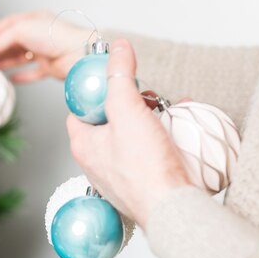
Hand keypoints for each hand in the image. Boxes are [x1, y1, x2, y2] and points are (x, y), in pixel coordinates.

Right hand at [0, 11, 90, 82]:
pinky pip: (33, 73)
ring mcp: (45, 52)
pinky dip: (22, 76)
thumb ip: (0, 40)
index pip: (10, 24)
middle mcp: (39, 35)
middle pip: (13, 43)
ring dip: (6, 63)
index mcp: (33, 20)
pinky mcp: (50, 68)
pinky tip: (12, 79)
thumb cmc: (53, 35)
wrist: (77, 53)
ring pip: (21, 58)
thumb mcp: (20, 30)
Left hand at [66, 39, 188, 228]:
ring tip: (167, 111)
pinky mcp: (141, 183)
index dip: (96, 92)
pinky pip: (148, 152)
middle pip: (108, 121)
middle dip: (131, 104)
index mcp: (83, 145)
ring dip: (150, 120)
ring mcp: (119, 175)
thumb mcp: (128, 109)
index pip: (79, 110)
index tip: (116, 82)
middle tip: (147, 98)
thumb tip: (118, 48)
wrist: (173, 208)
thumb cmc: (145, 167)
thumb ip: (120, 76)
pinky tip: (179, 129)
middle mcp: (97, 162)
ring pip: (130, 136)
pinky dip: (162, 138)